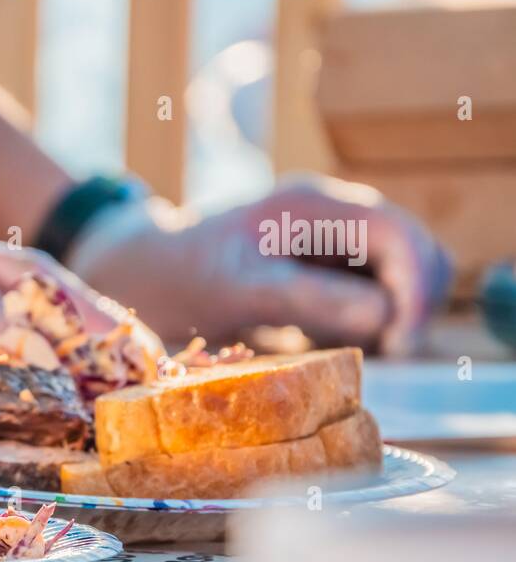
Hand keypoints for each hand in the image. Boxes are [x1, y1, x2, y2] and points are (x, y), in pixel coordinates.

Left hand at [67, 175, 451, 354]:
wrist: (144, 276)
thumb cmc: (182, 278)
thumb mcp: (237, 289)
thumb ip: (307, 298)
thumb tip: (384, 315)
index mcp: (315, 205)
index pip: (401, 237)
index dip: (415, 288)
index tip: (399, 341)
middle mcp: (335, 217)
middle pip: (416, 255)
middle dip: (412, 306)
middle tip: (384, 355)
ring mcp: (334, 244)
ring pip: (401, 281)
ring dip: (394, 318)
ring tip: (353, 351)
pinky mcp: (327, 274)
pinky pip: (374, 300)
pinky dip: (370, 327)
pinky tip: (330, 345)